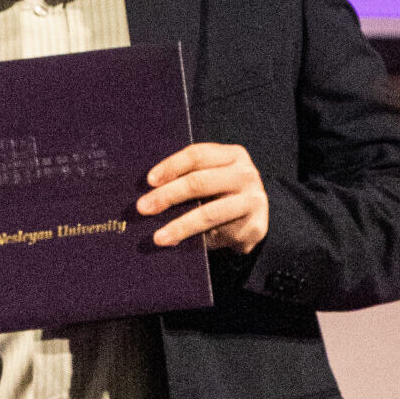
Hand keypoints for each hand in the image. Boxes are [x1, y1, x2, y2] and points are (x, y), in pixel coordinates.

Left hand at [137, 142, 268, 251]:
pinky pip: (219, 234)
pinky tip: (180, 243)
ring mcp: (253, 201)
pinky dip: (196, 239)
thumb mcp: (210, 175)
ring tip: (159, 237)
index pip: (196, 155)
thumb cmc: (222, 190)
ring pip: (208, 212)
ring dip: (179, 226)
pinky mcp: (255, 227)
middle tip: (143, 207)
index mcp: (232, 154)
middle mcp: (246, 175)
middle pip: (199, 182)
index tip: (150, 180)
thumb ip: (188, 175)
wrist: (253, 217)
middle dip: (168, 196)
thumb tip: (149, 188)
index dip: (171, 166)